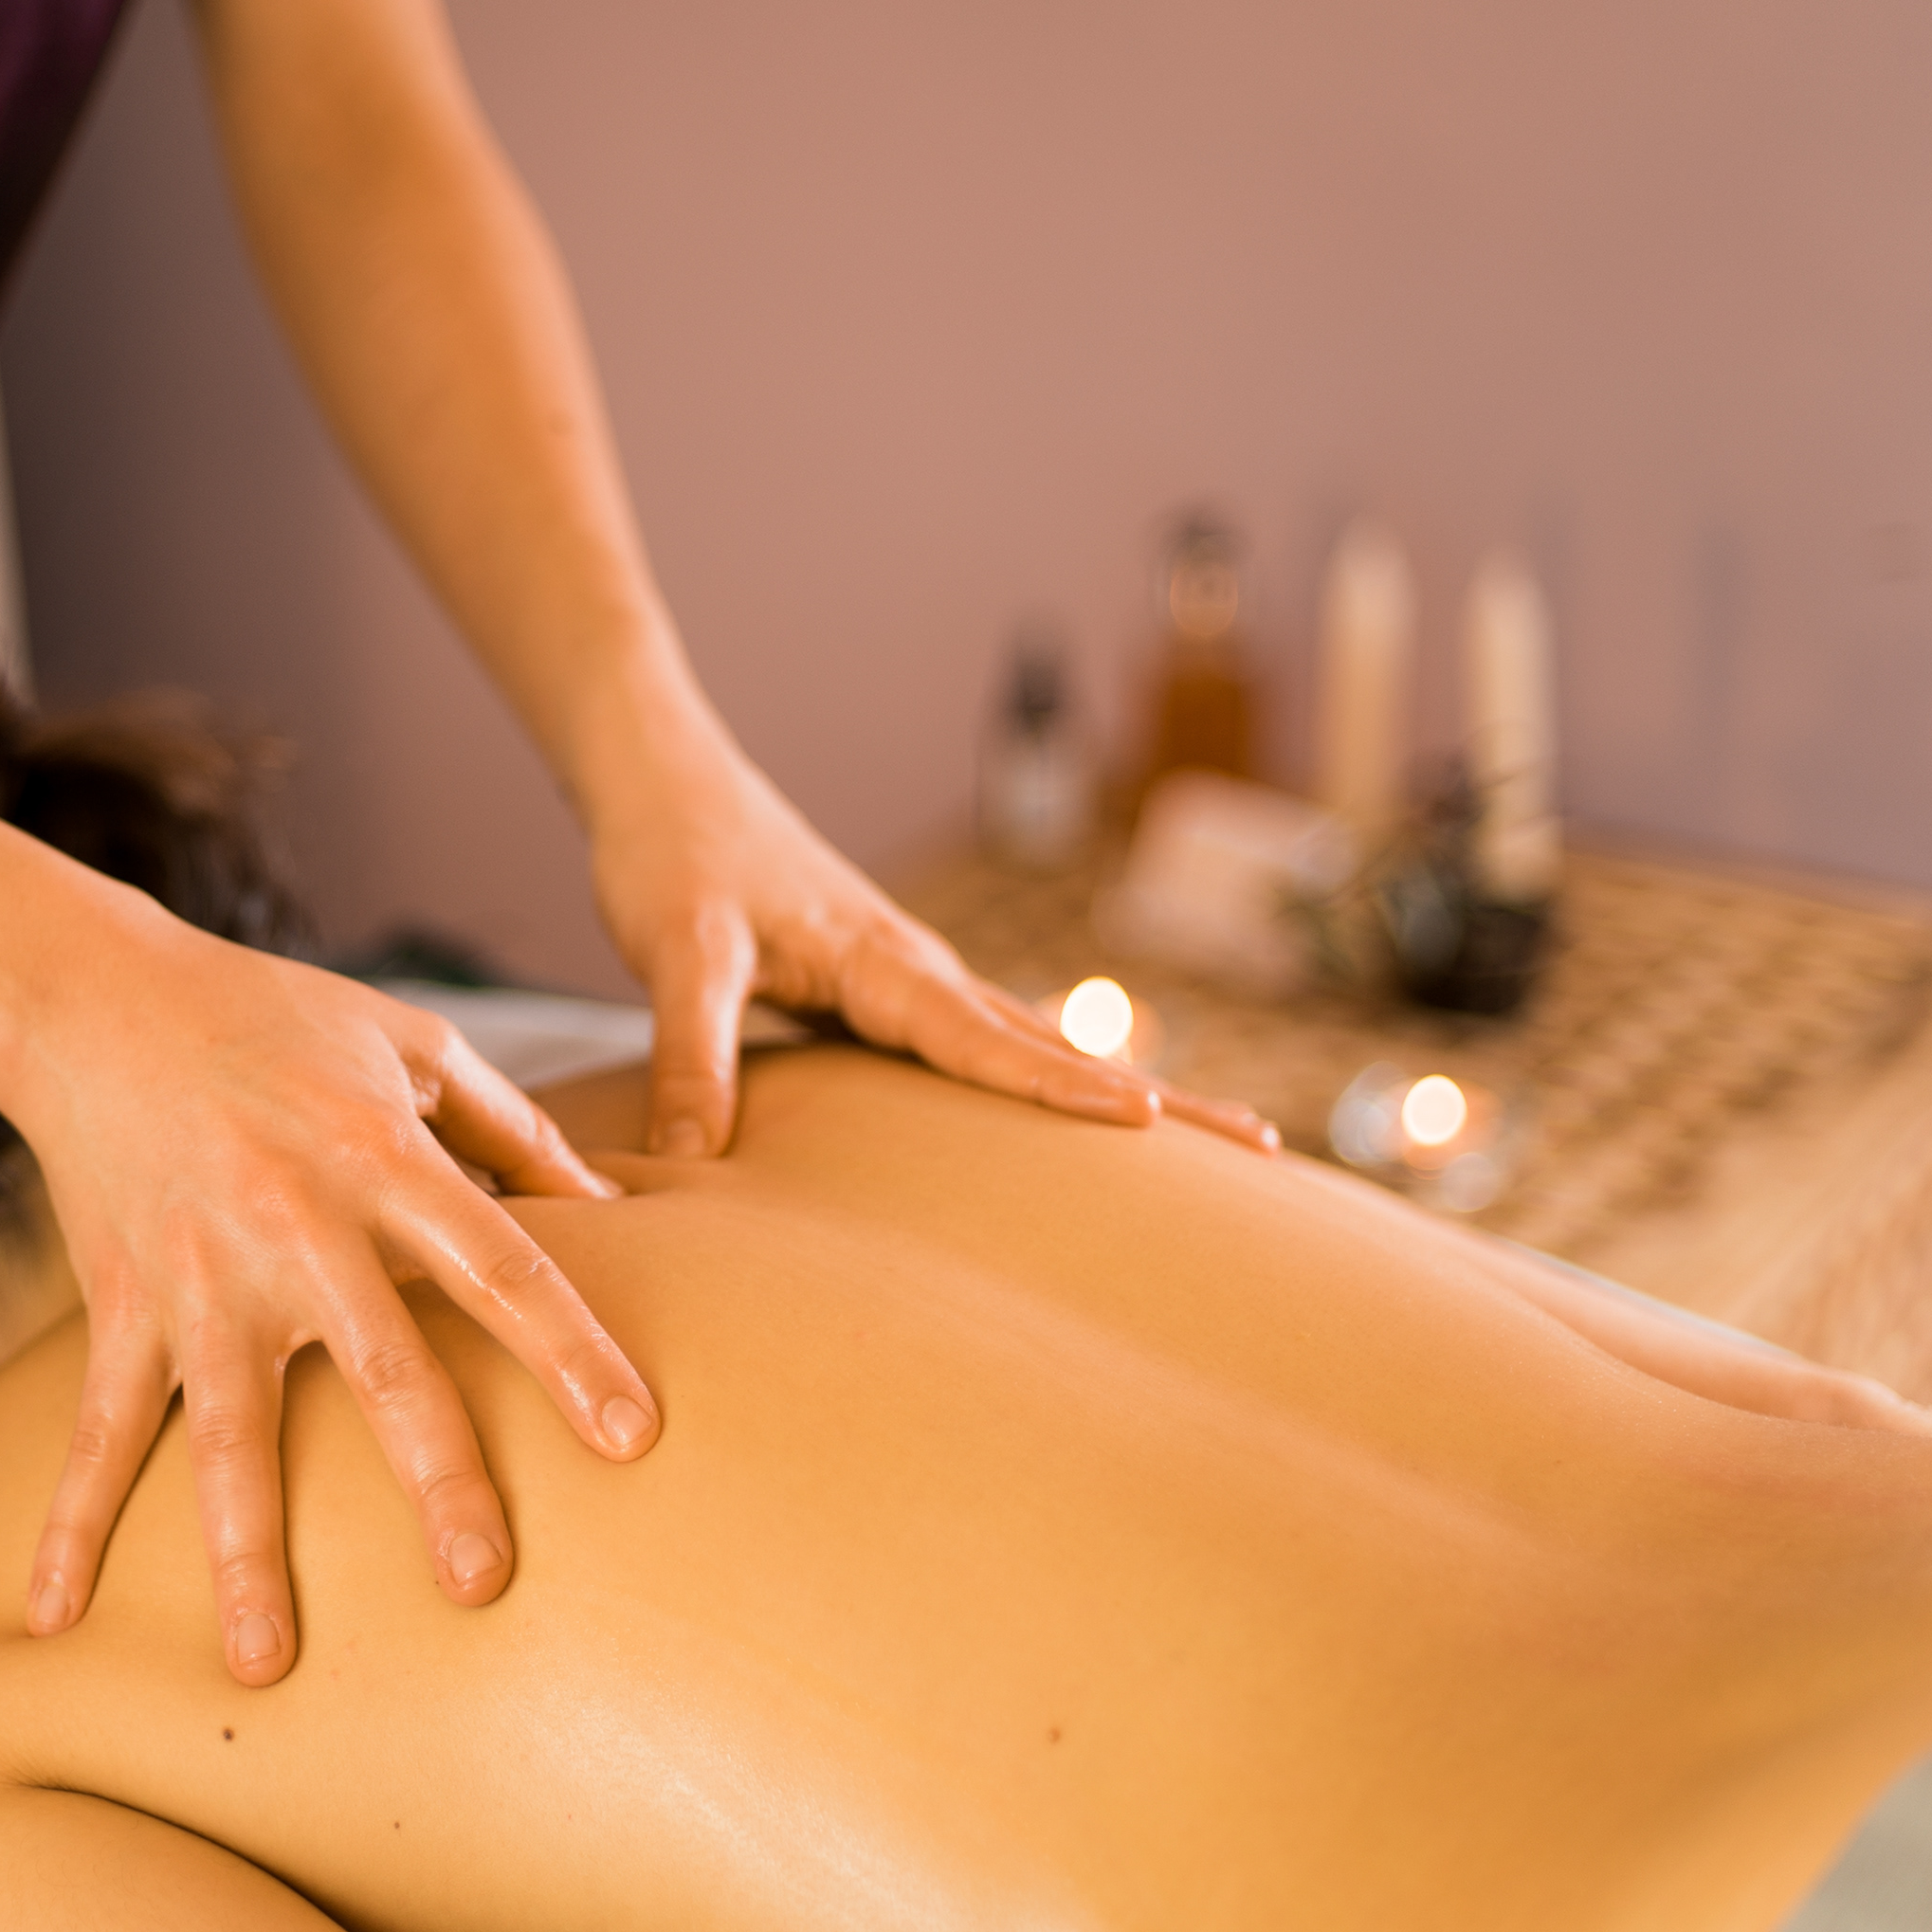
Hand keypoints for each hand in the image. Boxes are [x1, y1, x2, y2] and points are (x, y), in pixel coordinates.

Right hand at [2, 922, 655, 1685]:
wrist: (94, 999)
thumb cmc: (275, 1019)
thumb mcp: (409, 1044)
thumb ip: (512, 1128)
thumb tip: (616, 1207)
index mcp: (383, 1159)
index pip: (500, 1265)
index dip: (569, 1349)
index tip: (633, 1437)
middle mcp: (296, 1226)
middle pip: (382, 1368)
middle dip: (433, 1479)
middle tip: (479, 1582)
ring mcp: (200, 1277)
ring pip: (230, 1433)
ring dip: (245, 1552)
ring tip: (265, 1667)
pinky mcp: (122, 1304)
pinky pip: (98, 1430)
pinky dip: (70, 1523)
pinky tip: (56, 1613)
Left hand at [585, 726, 1277, 1159]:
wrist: (663, 773)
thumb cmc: (670, 854)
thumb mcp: (674, 956)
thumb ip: (690, 1055)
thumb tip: (696, 1158)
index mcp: (885, 963)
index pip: (989, 1038)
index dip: (1064, 1086)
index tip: (1156, 1121)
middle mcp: (919, 969)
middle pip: (1057, 1045)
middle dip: (1163, 1098)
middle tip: (1268, 1151)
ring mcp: (912, 977)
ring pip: (1037, 1043)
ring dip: (1121, 1091)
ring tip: (1221, 1143)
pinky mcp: (887, 986)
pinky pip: (990, 1043)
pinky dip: (1051, 1077)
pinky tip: (1084, 1106)